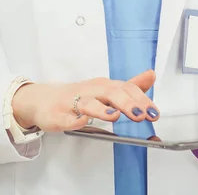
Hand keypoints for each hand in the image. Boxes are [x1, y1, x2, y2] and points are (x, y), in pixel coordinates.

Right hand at [12, 69, 159, 131]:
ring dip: (101, 109)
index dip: (141, 99)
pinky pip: (66, 118)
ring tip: (114, 116)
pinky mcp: (58, 115)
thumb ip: (130, 85)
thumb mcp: (107, 89)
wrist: (44, 100)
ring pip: (88, 103)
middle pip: (110, 93)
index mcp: (104, 86)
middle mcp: (91, 91)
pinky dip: (74, 120)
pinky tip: (81, 122)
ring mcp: (74, 102)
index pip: (126, 89)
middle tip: (141, 115)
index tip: (154, 112)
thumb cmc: (80, 95)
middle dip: (126, 103)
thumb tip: (151, 75)